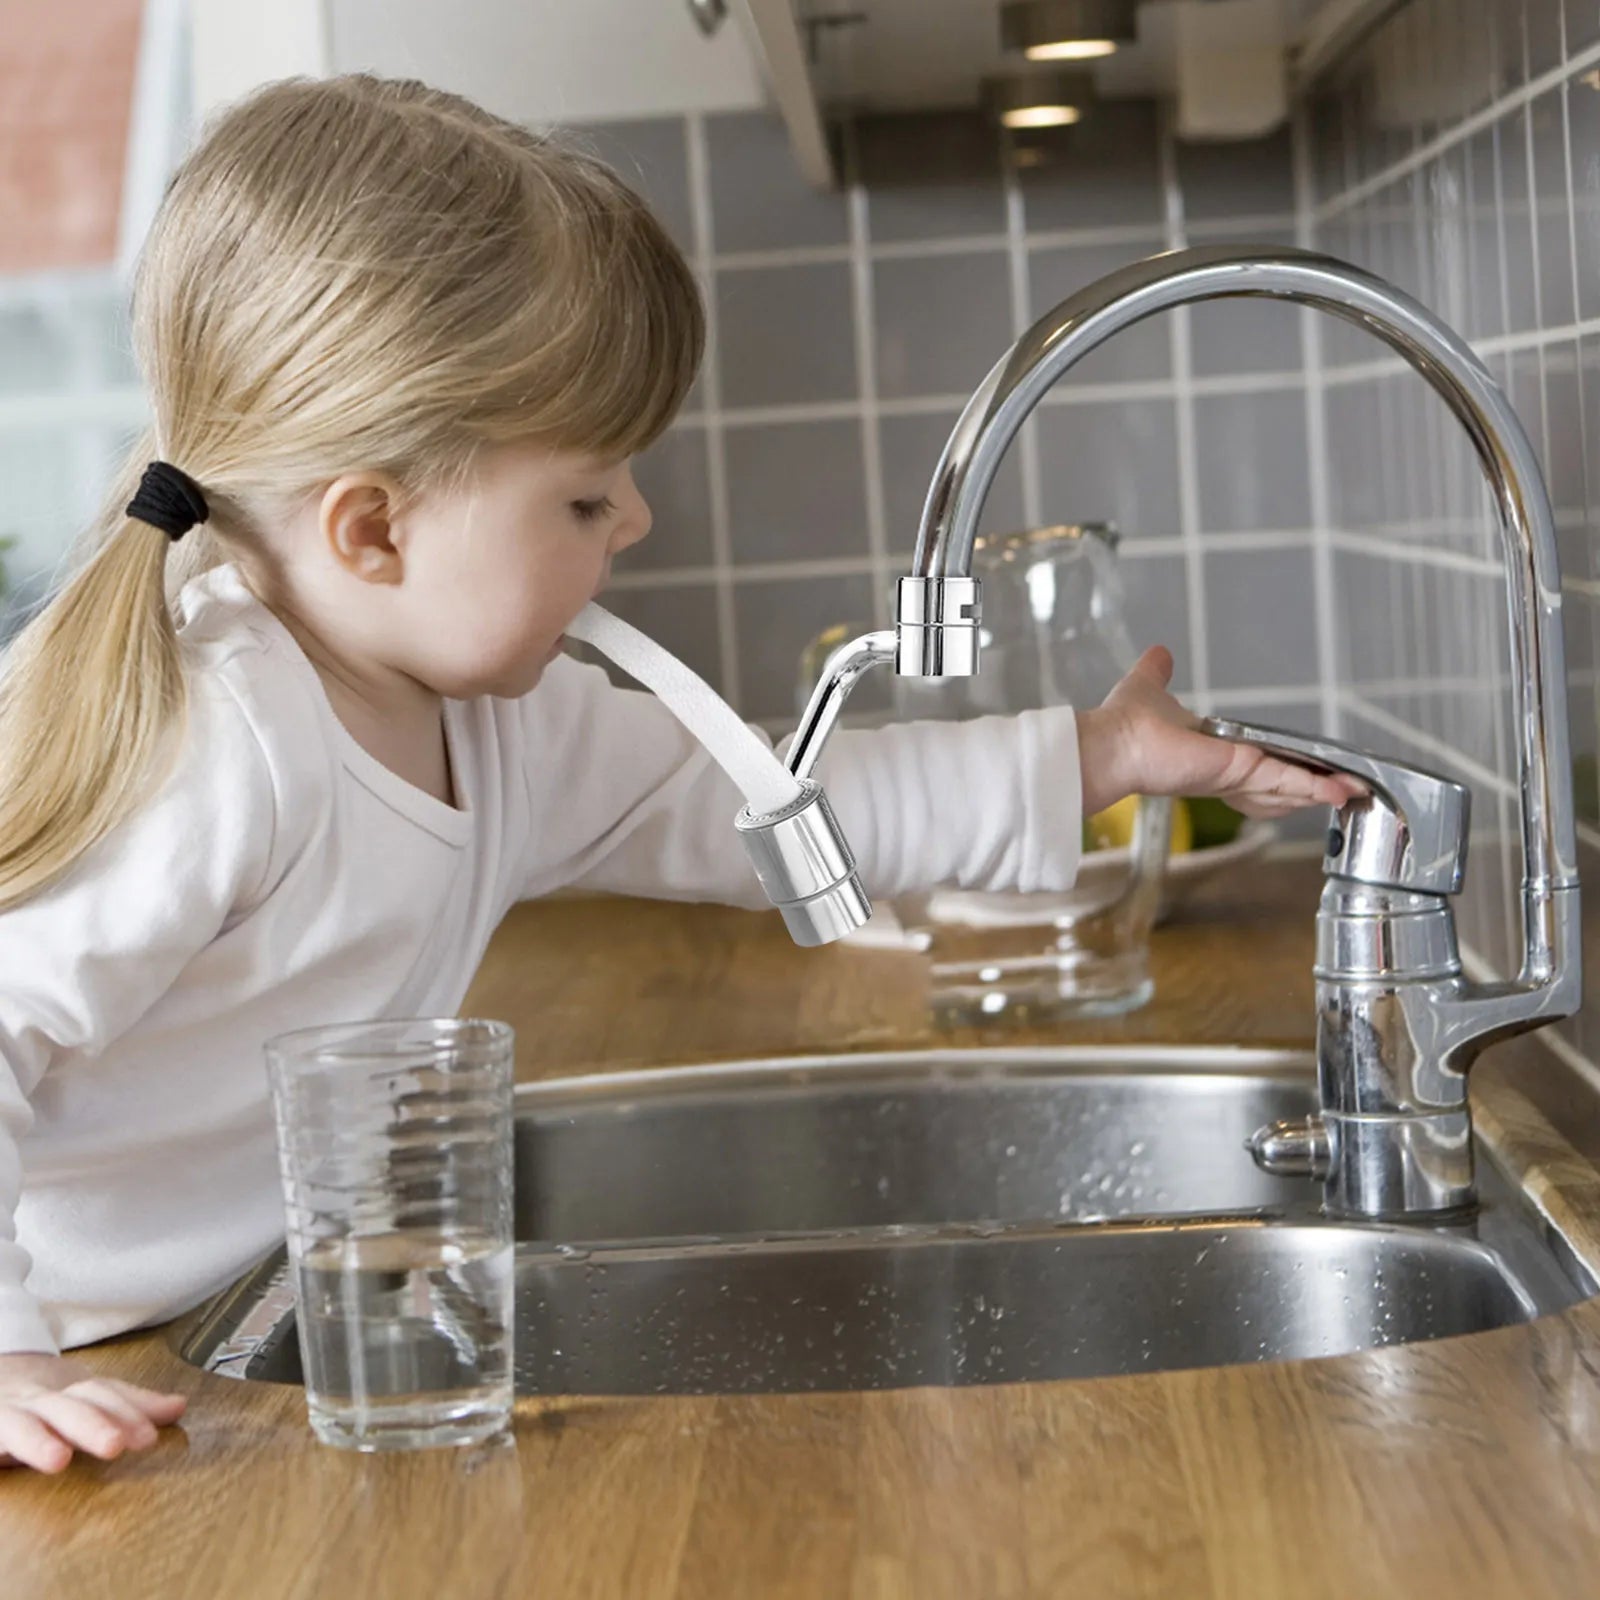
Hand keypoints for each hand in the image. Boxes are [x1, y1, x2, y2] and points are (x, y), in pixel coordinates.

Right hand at [0, 1351, 186, 1472]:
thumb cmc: (41, 1409)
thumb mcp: (83, 1406)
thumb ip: (128, 1409)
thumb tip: (178, 1406)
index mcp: (68, 1395)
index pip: (102, 1394)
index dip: (129, 1409)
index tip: (154, 1432)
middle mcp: (38, 1401)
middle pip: (68, 1405)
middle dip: (94, 1423)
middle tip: (115, 1445)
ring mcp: (6, 1417)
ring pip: (22, 1425)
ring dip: (39, 1440)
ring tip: (56, 1459)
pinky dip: (8, 1444)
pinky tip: (12, 1461)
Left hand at [1077, 646, 1366, 818]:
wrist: (1112, 743)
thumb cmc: (1124, 725)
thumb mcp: (1148, 687)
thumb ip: (1159, 672)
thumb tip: (1160, 652)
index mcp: (1212, 754)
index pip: (1255, 768)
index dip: (1283, 771)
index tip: (1308, 770)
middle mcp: (1225, 771)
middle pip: (1278, 785)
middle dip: (1312, 787)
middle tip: (1346, 786)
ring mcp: (1233, 776)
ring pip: (1287, 788)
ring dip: (1320, 789)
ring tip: (1353, 790)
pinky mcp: (1237, 773)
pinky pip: (1284, 782)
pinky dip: (1313, 787)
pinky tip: (1340, 790)